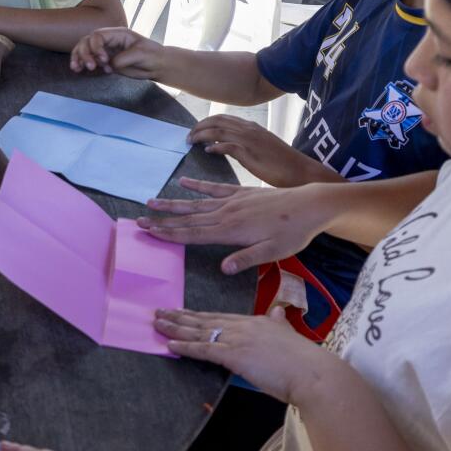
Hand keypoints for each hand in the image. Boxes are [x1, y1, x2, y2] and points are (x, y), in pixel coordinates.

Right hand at [69, 27, 159, 77]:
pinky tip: (78, 70)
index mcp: (117, 34)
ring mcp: (106, 50)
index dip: (96, 47)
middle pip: (87, 41)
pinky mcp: (105, 61)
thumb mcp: (139, 54)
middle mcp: (109, 40)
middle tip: (91, 67)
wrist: (157, 65)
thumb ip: (122, 59)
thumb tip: (108, 65)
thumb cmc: (152, 55)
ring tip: (76, 68)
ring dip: (78, 58)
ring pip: (85, 49)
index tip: (103, 60)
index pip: (98, 35)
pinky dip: (81, 63)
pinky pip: (89, 60)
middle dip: (85, 53)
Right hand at [138, 177, 334, 274]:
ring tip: (152, 202)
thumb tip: (223, 268)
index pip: (193, 234)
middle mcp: (227, 213)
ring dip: (173, 203)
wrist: (311, 204)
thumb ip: (247, 258)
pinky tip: (183, 182)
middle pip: (188, 218)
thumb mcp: (273, 251)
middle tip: (139, 220)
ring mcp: (233, 201)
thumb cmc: (294, 232)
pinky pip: (214, 188)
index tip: (149, 232)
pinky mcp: (241, 193)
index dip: (170, 234)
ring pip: (196, 203)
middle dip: (163, 220)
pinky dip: (197, 186)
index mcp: (231, 230)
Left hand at [153, 308, 342, 402]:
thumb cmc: (305, 363)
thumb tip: (278, 313)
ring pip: (200, 332)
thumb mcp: (290, 337)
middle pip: (206, 320)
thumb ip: (280, 325)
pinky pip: (203, 349)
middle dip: (181, 316)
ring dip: (176, 328)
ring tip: (157, 324)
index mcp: (258, 322)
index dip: (200, 315)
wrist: (313, 374)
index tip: (184, 312)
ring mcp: (239, 339)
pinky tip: (170, 345)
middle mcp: (245, 326)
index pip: (222, 317)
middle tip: (160, 312)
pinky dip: (185, 347)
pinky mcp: (235, 355)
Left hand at [187, 116, 332, 187]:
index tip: (196, 130)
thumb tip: (228, 146)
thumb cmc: (282, 164)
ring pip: (218, 130)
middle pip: (217, 121)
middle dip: (199, 126)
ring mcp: (249, 140)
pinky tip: (208, 151)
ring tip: (191, 142)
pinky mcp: (250, 153)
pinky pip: (227, 145)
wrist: (300, 170)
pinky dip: (215, 146)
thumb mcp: (262, 147)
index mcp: (252, 127)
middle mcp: (249, 129)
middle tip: (188, 137)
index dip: (206, 122)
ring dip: (201, 135)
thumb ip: (245, 143)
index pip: (223, 118)